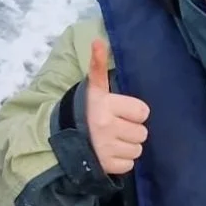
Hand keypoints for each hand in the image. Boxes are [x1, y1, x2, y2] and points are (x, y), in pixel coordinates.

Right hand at [84, 39, 150, 176]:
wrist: (62, 138)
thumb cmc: (84, 110)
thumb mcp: (93, 89)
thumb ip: (98, 66)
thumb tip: (98, 40)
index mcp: (106, 105)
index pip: (143, 112)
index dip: (134, 113)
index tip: (121, 113)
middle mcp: (106, 127)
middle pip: (142, 132)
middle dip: (132, 130)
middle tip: (116, 127)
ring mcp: (106, 148)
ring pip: (137, 149)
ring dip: (128, 146)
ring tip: (113, 140)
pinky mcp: (105, 165)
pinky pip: (129, 164)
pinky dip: (122, 160)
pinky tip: (110, 152)